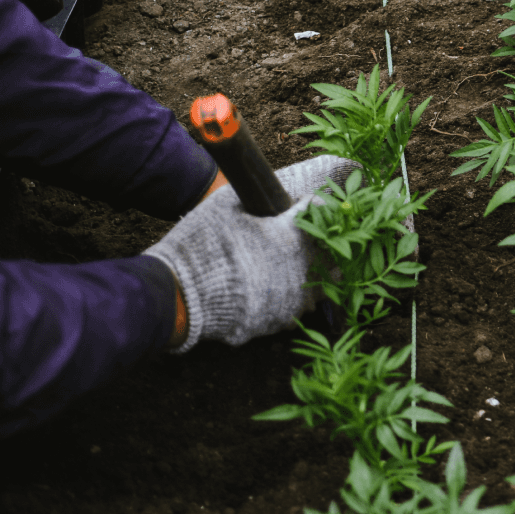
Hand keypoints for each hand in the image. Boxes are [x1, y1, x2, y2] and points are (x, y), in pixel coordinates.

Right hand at [148, 155, 357, 351]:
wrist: (182, 294)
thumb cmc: (201, 245)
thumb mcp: (222, 207)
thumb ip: (250, 198)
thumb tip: (257, 192)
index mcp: (291, 233)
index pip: (316, 208)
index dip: (312, 203)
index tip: (307, 203)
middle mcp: (302, 265)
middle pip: (332, 251)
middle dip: (325, 242)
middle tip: (311, 237)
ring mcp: (295, 297)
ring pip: (323, 286)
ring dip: (316, 275)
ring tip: (300, 269)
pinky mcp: (282, 320)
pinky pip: (299, 309)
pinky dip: (294, 300)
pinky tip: (279, 293)